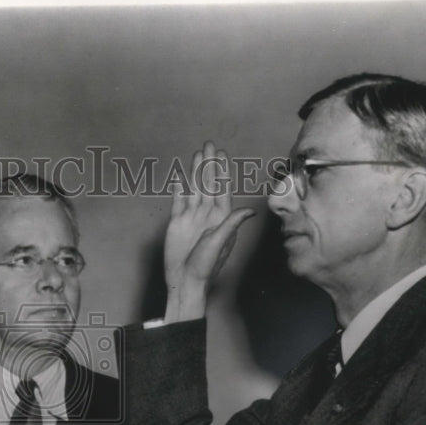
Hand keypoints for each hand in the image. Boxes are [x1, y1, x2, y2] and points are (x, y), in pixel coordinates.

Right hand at [164, 141, 254, 322]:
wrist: (185, 280)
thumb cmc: (206, 265)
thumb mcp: (221, 242)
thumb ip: (232, 223)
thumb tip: (248, 210)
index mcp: (221, 217)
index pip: (222, 188)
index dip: (221, 171)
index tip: (221, 154)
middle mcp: (207, 214)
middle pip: (208, 184)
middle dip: (209, 164)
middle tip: (209, 144)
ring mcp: (192, 218)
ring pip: (194, 189)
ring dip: (196, 171)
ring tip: (196, 154)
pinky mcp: (177, 223)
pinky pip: (179, 201)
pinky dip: (180, 189)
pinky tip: (181, 176)